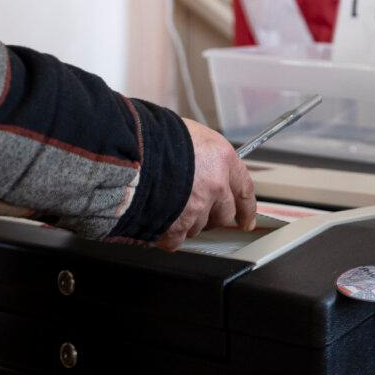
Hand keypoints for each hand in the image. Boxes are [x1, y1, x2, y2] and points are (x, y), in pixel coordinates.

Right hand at [155, 119, 256, 250]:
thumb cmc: (152, 137)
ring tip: (167, 206)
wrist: (127, 152)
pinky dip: (166, 235)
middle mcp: (215, 185)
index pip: (244, 190)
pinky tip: (157, 223)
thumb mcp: (188, 134)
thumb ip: (202, 157)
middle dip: (211, 216)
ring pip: (198, 227)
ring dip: (186, 222)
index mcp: (221, 159)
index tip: (246, 220)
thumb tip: (202, 167)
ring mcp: (196, 207)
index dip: (246, 209)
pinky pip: (176, 240)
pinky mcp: (175, 226)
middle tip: (195, 210)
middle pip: (224, 214)